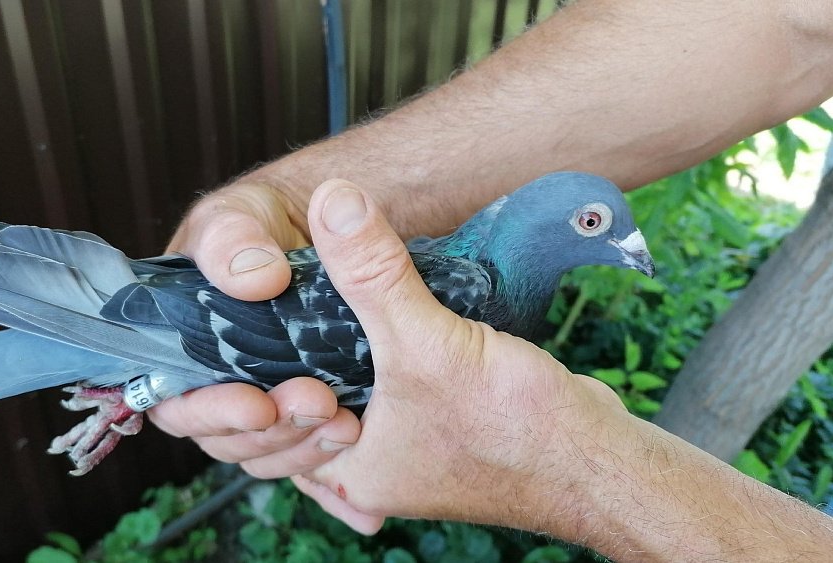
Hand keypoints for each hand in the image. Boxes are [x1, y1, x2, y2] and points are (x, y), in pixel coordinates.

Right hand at [150, 182, 361, 478]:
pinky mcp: (307, 410)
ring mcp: (265, 399)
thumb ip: (234, 243)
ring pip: (271, 453)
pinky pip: (310, 457)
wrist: (318, 222)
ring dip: (306, 449)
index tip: (257, 404)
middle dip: (272, 432)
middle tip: (318, 403)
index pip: (178, 405)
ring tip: (349, 425)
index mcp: (183, 351)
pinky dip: (334, 475)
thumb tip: (255, 279)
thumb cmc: (255, 222)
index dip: (212, 414)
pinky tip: (362, 487)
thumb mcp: (237, 219)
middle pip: (228, 439)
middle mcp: (220, 383)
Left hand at [283, 180, 832, 562]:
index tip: (237, 319)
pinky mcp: (426, 425)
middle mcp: (364, 468)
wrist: (594, 456)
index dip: (240, 380)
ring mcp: (396, 449)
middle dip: (277, 365)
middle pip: (291, 416)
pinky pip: (374, 390)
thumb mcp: (429, 343)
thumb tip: (334, 203)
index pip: (262, 431)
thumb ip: (374, 273)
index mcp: (347, 471)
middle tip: (264, 308)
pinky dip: (360, 361)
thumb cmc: (517, 431)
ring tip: (305, 306)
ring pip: (336, 398)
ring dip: (321, 359)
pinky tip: (353, 324)